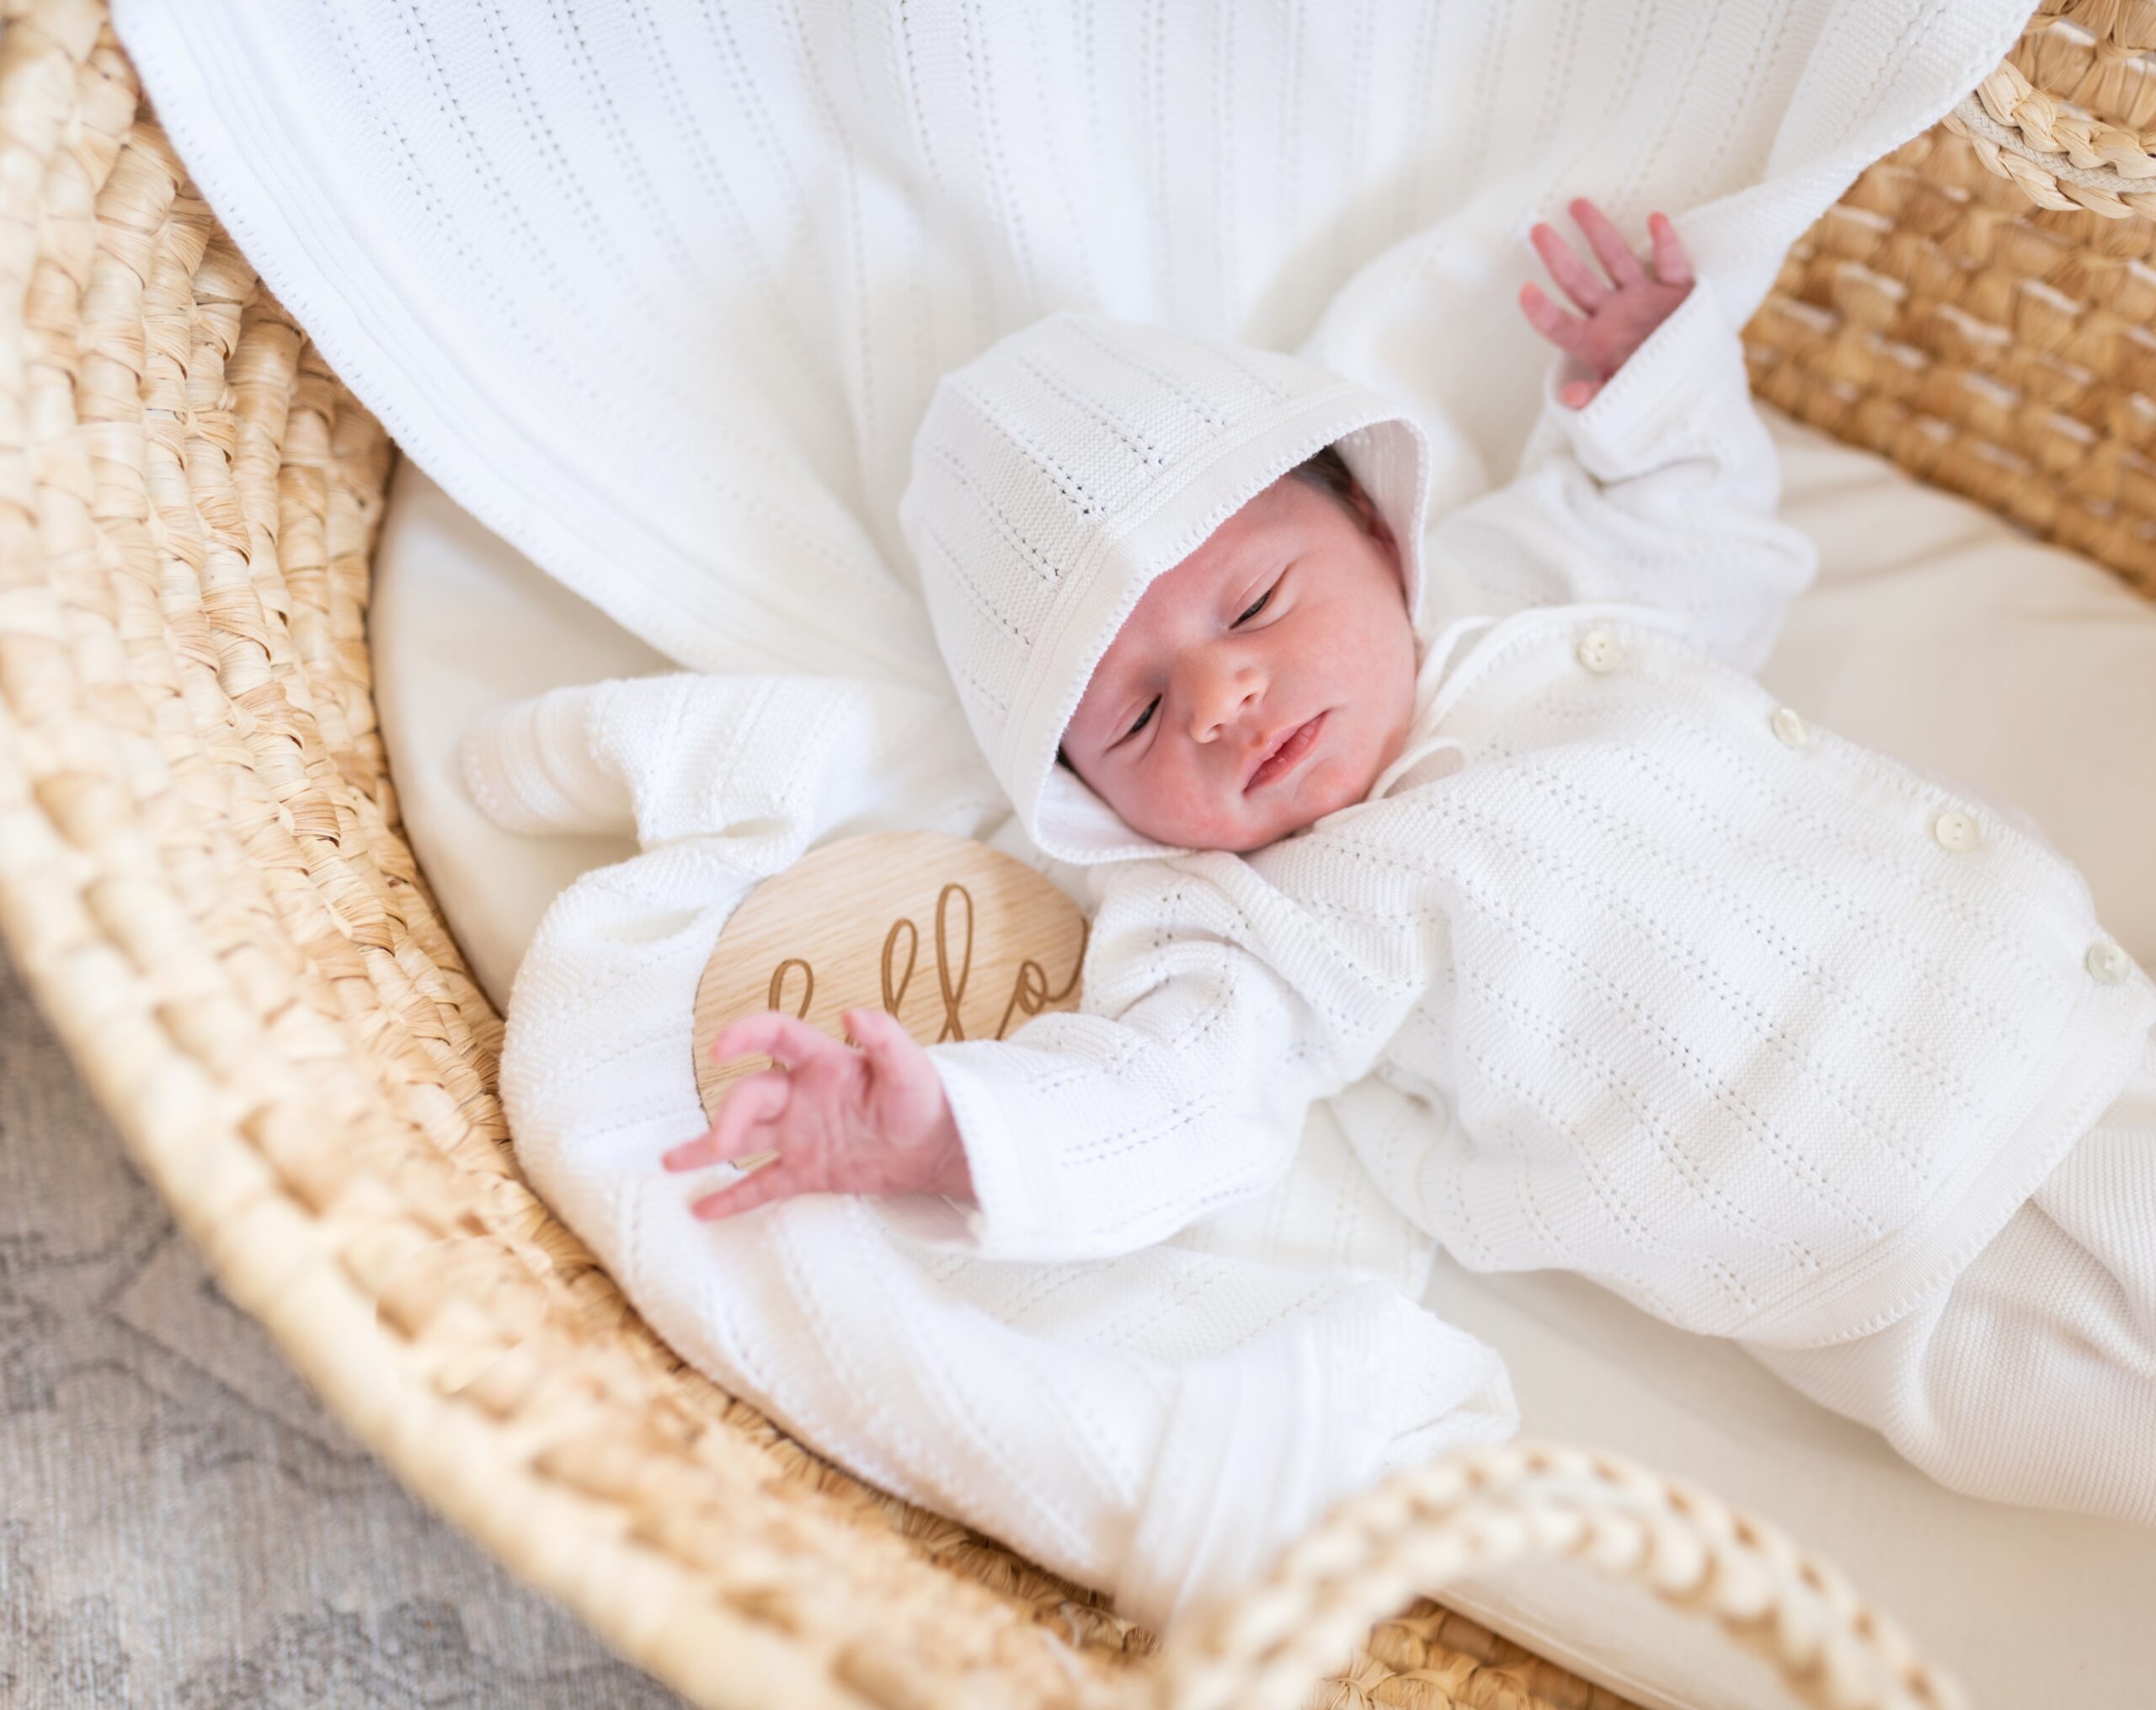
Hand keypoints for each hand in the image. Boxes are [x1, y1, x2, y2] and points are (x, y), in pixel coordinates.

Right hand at [660, 1008, 973, 1219]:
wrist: (940, 1147)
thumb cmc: (927, 1097)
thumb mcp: (911, 1067)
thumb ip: (885, 1038)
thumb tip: (851, 1011)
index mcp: (823, 1061)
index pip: (776, 1036)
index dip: (747, 1034)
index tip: (721, 1047)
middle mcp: (802, 1094)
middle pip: (752, 1096)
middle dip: (729, 1117)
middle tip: (717, 1143)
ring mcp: (800, 1134)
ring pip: (744, 1139)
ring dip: (707, 1149)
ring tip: (670, 1164)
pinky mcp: (807, 1170)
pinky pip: (763, 1184)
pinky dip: (734, 1197)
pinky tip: (702, 1210)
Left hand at [1519, 198, 1694, 408]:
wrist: (1697, 387)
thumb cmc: (1651, 393)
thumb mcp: (1622, 398)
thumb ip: (1596, 396)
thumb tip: (1570, 397)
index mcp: (1593, 341)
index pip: (1558, 325)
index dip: (1541, 310)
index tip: (1524, 290)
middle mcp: (1612, 314)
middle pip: (1578, 281)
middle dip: (1557, 256)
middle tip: (1537, 229)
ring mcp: (1643, 298)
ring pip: (1617, 260)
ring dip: (1598, 233)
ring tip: (1577, 205)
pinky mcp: (1676, 292)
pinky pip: (1671, 264)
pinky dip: (1665, 244)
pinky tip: (1656, 220)